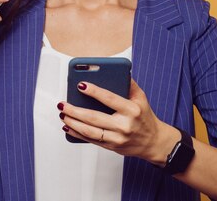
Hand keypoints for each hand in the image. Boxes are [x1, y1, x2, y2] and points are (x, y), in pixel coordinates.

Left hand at [57, 78, 179, 164]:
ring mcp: (117, 138)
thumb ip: (129, 84)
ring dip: (73, 122)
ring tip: (63, 114)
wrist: (153, 142)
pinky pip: (91, 140)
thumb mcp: (141, 98)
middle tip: (62, 104)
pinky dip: (77, 133)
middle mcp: (124, 125)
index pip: (110, 99)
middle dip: (75, 110)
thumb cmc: (144, 117)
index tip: (80, 85)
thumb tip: (117, 70)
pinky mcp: (111, 147)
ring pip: (90, 131)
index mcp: (131, 110)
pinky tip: (68, 126)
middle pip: (94, 117)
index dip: (94, 92)